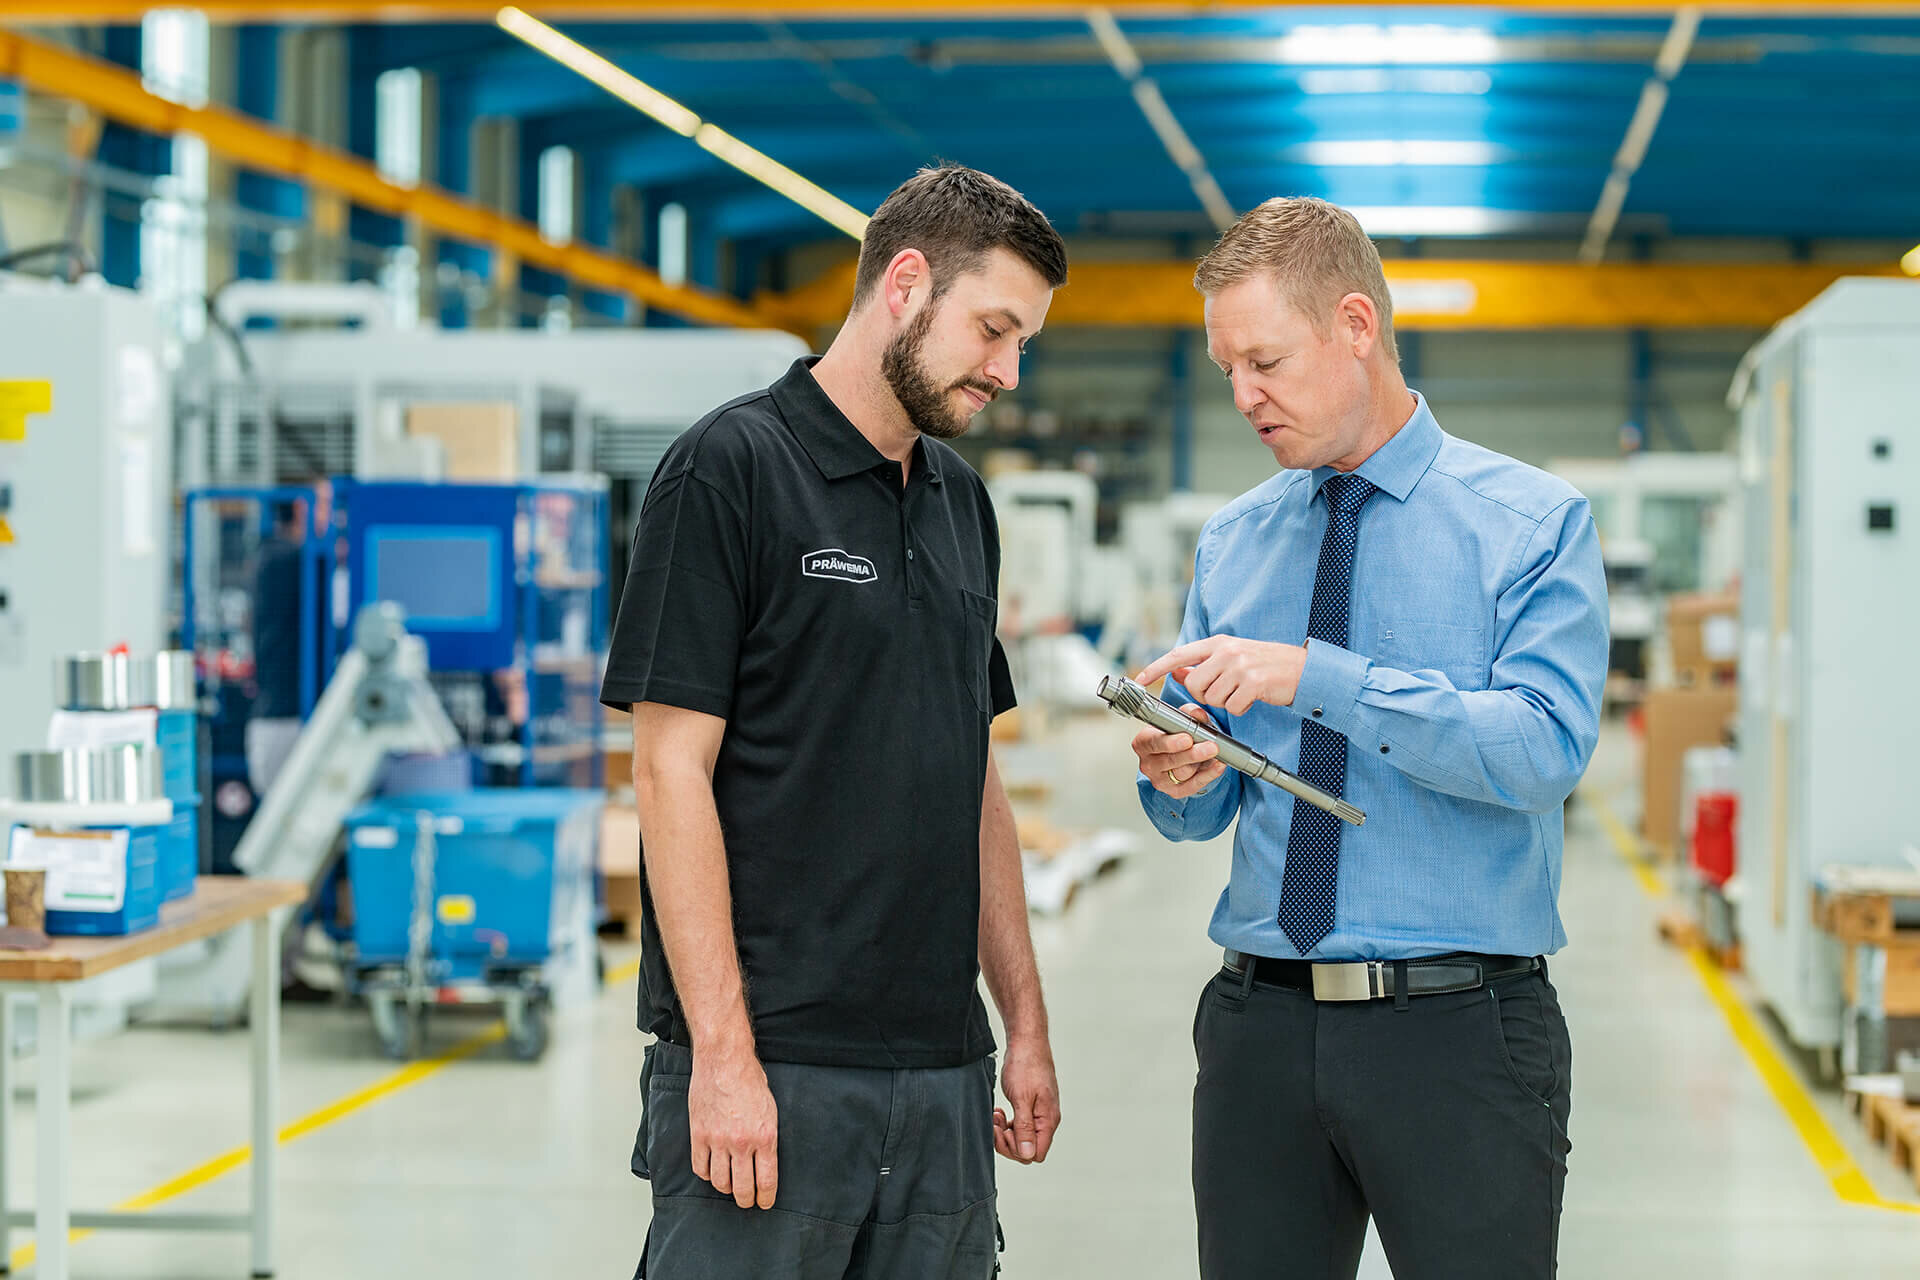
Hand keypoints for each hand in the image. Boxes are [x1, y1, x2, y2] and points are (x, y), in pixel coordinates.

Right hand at [689, 1047, 778, 1208]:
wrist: (724, 1060)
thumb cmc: (749, 1079)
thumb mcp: (770, 1109)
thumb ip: (767, 1138)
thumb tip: (764, 1161)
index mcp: (765, 1136)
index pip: (766, 1181)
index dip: (765, 1198)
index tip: (764, 1203)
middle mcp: (741, 1142)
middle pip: (742, 1188)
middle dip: (746, 1199)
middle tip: (746, 1200)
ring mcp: (718, 1140)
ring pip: (720, 1182)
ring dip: (726, 1188)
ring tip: (730, 1186)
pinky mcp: (698, 1134)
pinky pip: (700, 1167)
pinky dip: (706, 1174)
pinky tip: (712, 1170)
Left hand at [993, 1035, 1060, 1164]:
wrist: (1027, 1042)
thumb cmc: (1026, 1066)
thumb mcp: (1021, 1099)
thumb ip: (1024, 1128)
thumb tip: (1028, 1155)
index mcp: (1047, 1120)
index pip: (1036, 1153)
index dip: (1016, 1149)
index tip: (1002, 1132)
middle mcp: (1047, 1120)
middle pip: (1028, 1148)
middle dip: (1007, 1141)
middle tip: (994, 1124)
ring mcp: (1040, 1113)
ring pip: (1022, 1138)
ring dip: (1005, 1132)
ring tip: (995, 1115)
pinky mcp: (1032, 1106)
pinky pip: (1020, 1125)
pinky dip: (1007, 1123)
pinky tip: (999, 1112)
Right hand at [1132, 704, 1227, 798]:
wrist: (1177, 752)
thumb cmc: (1173, 734)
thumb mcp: (1179, 718)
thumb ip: (1188, 713)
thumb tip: (1198, 714)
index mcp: (1143, 743)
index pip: (1154, 743)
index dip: (1171, 742)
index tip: (1187, 739)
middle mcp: (1148, 764)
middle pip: (1170, 760)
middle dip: (1193, 753)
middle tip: (1211, 746)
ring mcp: (1160, 780)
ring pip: (1183, 773)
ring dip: (1202, 762)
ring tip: (1215, 751)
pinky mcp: (1174, 792)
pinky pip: (1193, 785)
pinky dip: (1209, 774)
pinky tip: (1218, 765)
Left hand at [1136, 636, 1306, 716]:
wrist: (1302, 668)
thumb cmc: (1265, 664)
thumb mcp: (1232, 656)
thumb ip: (1204, 663)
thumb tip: (1177, 671)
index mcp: (1218, 643)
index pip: (1179, 654)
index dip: (1157, 667)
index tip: (1139, 679)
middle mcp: (1227, 652)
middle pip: (1194, 685)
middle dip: (1204, 696)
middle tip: (1224, 692)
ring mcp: (1240, 666)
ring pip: (1212, 698)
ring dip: (1225, 703)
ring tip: (1242, 692)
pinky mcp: (1253, 683)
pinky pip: (1233, 707)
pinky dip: (1241, 709)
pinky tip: (1252, 698)